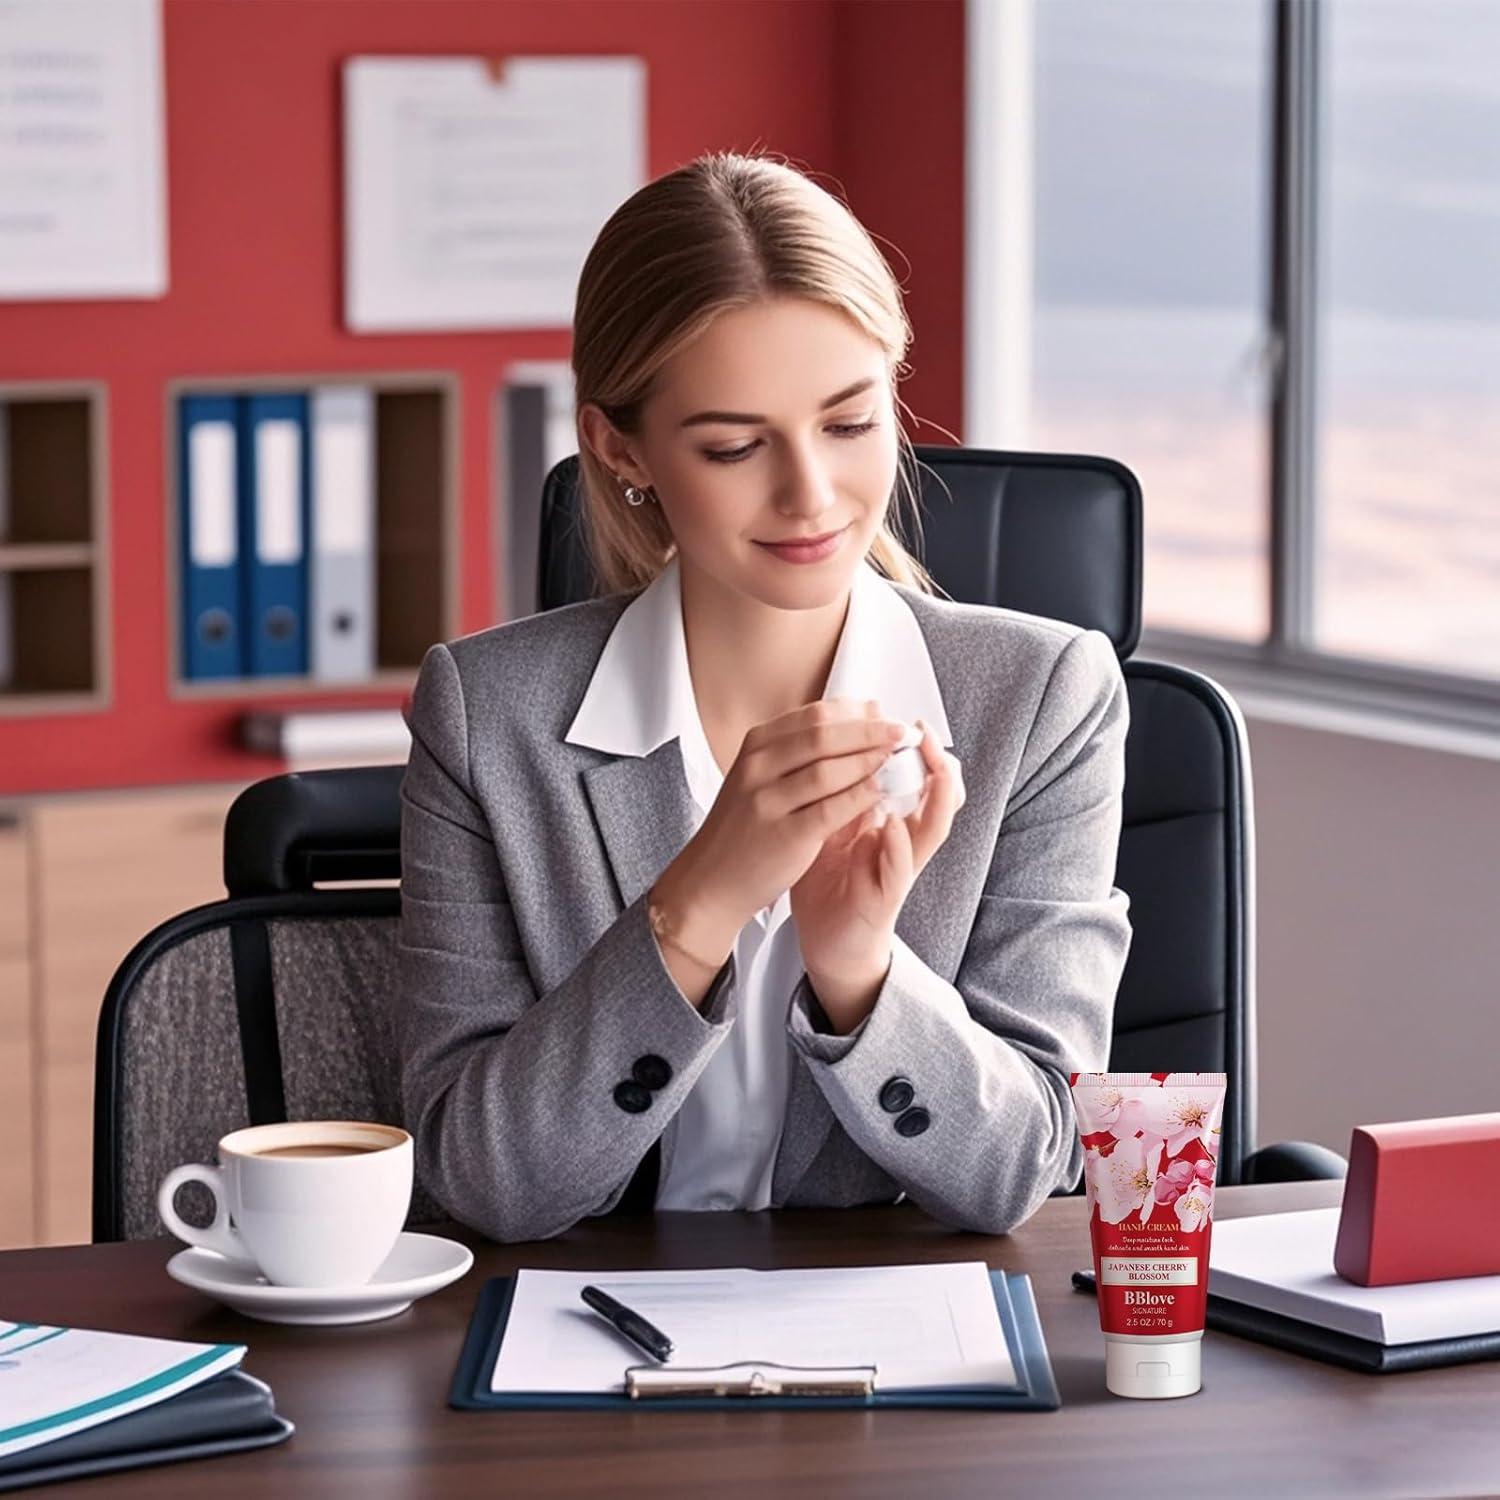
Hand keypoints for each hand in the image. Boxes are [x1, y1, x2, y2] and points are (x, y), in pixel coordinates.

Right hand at [651, 698, 908, 961]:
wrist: (711, 879)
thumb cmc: (746, 826)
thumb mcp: (762, 775)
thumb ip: (803, 748)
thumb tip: (860, 710)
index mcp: (756, 745)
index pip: (815, 715)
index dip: (857, 713)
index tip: (885, 715)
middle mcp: (758, 767)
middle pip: (825, 735)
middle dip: (871, 732)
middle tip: (903, 732)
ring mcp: (767, 801)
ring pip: (829, 769)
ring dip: (870, 761)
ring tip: (899, 759)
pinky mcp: (783, 835)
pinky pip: (831, 809)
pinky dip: (861, 797)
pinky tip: (882, 792)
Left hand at [790, 718, 965, 1030]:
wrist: (825, 939)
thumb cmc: (830, 878)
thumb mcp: (833, 824)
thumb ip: (842, 789)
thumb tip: (835, 739)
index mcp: (892, 819)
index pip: (919, 777)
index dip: (919, 748)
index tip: (907, 716)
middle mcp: (905, 841)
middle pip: (938, 797)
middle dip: (938, 763)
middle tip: (925, 732)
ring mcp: (899, 870)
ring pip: (932, 830)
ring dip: (935, 798)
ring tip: (934, 768)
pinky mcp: (885, 898)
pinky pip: (899, 870)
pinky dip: (899, 847)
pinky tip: (894, 825)